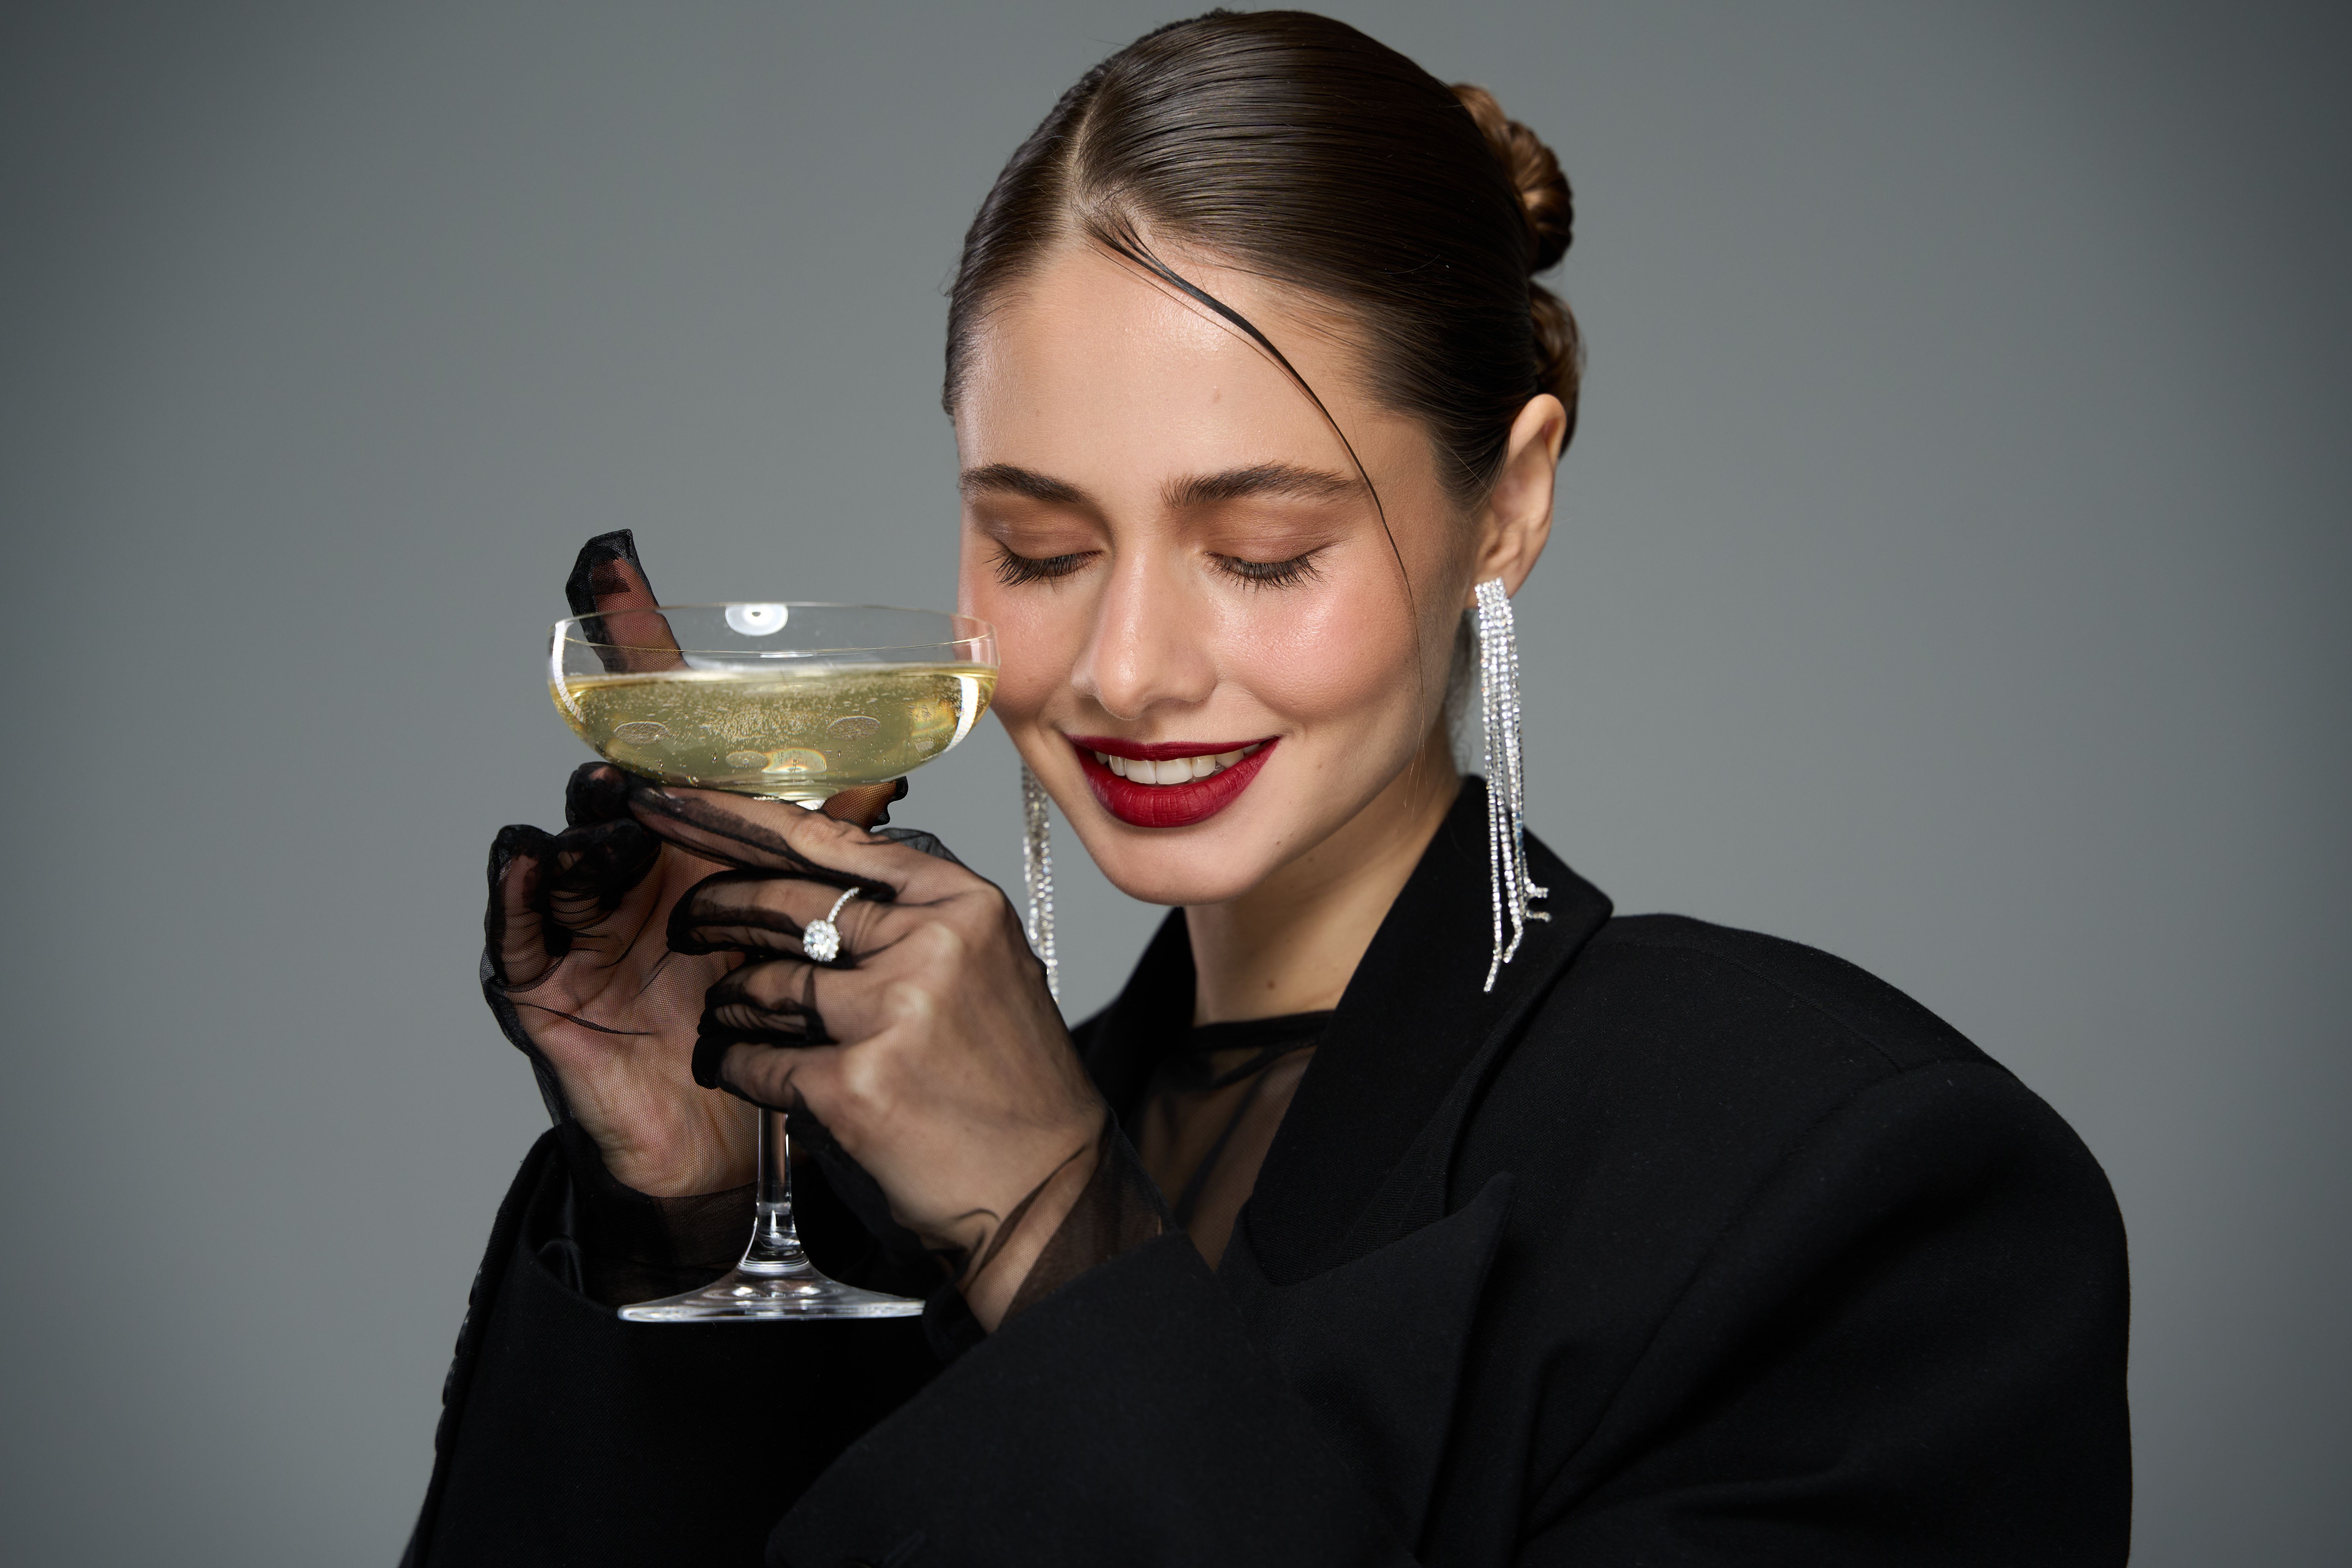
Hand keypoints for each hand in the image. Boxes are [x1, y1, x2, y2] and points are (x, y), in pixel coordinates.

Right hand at [484, 762, 904, 1195]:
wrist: (727, 1144)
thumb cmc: (760, 1034)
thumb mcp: (794, 943)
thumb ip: (821, 863)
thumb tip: (883, 781)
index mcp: (690, 868)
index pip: (668, 790)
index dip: (656, 743)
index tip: (639, 670)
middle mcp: (631, 892)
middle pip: (611, 821)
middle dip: (620, 792)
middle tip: (634, 778)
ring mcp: (583, 938)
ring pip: (565, 867)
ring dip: (583, 839)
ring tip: (606, 825)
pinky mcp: (545, 991)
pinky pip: (520, 937)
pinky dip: (515, 896)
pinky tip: (525, 861)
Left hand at [630, 779, 1103, 1326]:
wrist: (1046, 1187)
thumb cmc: (1009, 1080)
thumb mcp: (979, 964)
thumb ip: (908, 910)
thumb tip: (815, 859)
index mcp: (960, 902)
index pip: (827, 838)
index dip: (736, 816)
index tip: (672, 801)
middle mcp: (931, 943)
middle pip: (784, 902)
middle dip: (713, 908)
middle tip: (682, 920)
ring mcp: (893, 1013)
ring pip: (761, 984)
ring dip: (726, 1002)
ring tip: (722, 1018)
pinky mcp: (854, 1085)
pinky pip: (756, 1059)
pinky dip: (733, 1064)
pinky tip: (732, 1070)